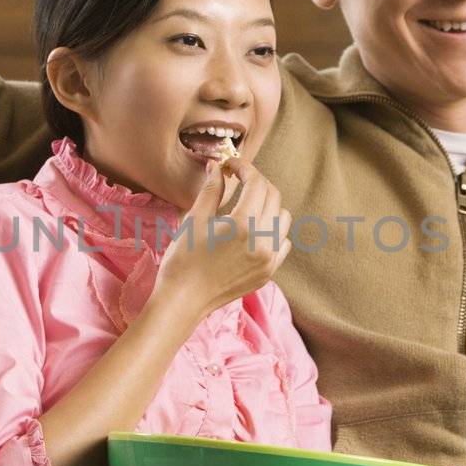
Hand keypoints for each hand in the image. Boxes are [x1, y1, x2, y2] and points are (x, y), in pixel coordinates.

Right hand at [153, 159, 291, 319]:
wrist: (184, 300)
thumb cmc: (183, 259)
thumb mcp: (195, 219)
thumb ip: (212, 189)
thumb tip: (217, 166)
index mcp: (243, 226)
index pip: (256, 184)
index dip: (244, 168)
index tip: (231, 165)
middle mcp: (263, 242)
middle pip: (273, 197)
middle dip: (256, 182)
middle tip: (237, 179)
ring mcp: (269, 259)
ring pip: (283, 218)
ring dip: (268, 204)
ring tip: (246, 204)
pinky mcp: (269, 272)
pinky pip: (282, 242)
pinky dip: (272, 230)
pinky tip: (253, 230)